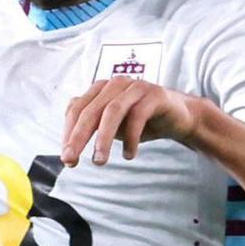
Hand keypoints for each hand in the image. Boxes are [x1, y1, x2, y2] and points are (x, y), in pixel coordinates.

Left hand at [61, 77, 204, 166]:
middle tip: (72, 161)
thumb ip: (91, 127)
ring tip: (99, 161)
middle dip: (79, 137)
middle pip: (90, 110)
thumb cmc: (140, 121)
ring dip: (103, 138)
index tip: (66, 158)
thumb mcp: (111, 126)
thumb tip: (67, 147)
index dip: (68, 133)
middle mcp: (115, 84)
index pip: (76, 109)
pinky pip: (138, 116)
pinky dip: (131, 138)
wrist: (178, 117)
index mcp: (100, 89)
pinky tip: (129, 155)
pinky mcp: (155, 95)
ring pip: (112, 111)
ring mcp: (135, 87)